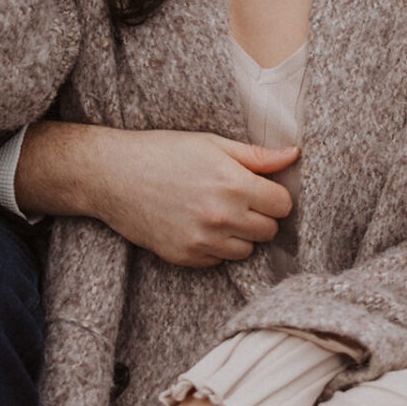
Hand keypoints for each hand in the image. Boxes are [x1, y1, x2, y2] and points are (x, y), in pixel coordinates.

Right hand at [15, 123, 297, 266]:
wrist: (112, 176)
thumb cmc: (163, 152)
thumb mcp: (211, 143)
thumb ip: (256, 155)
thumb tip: (293, 155)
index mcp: (234, 184)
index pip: (283, 206)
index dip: (274, 196)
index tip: (260, 189)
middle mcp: (222, 217)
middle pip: (269, 231)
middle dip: (260, 216)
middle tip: (238, 200)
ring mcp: (203, 241)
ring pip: (246, 251)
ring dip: (239, 236)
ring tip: (216, 214)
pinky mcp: (185, 257)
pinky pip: (218, 261)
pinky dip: (214, 248)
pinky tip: (196, 225)